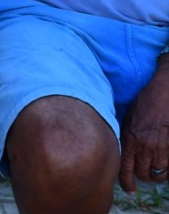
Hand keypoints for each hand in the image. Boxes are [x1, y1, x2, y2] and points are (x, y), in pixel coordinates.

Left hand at [119, 61, 168, 192]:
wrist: (163, 94)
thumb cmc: (143, 104)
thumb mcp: (126, 120)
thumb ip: (125, 138)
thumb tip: (122, 152)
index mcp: (128, 140)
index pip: (125, 169)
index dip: (127, 183)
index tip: (130, 190)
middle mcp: (143, 146)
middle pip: (143, 174)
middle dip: (143, 176)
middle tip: (145, 173)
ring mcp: (160, 147)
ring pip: (158, 173)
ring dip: (157, 174)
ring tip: (156, 168)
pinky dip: (168, 169)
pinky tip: (166, 165)